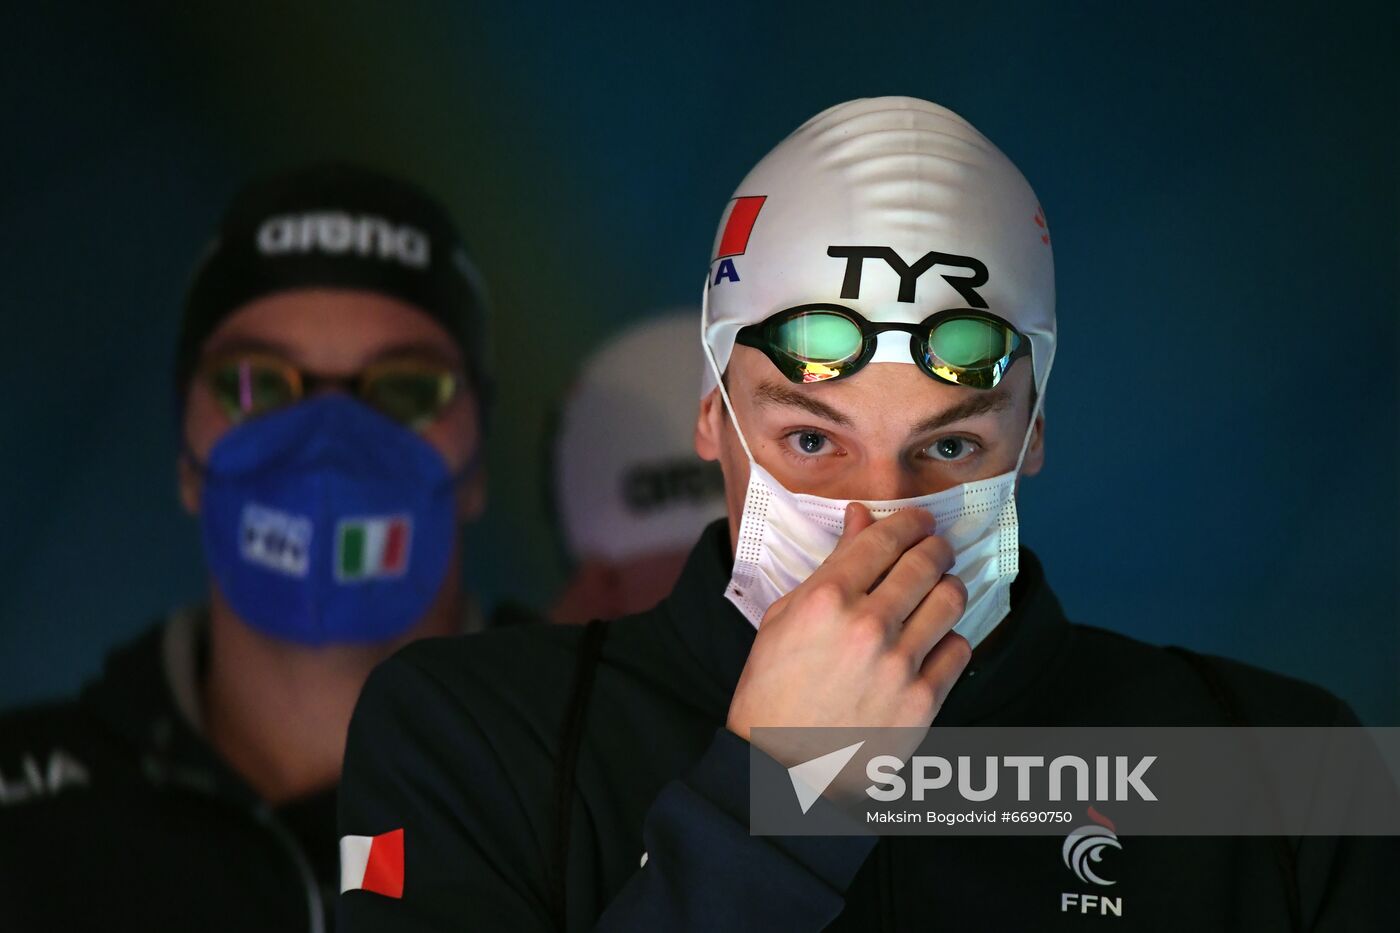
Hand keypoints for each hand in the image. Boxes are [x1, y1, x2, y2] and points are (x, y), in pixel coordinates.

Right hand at [726, 504, 969, 762]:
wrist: (781, 768)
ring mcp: (898, 665)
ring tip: (938, 594)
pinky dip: (949, 640)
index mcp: (826, 599)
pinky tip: (931, 644)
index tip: (920, 521)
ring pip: (952, 600)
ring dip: (948, 588)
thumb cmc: (774, 691)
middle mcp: (867, 626)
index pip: (886, 539)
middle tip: (935, 550)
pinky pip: (959, 649)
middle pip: (927, 563)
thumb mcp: (786, 618)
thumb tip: (861, 517)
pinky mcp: (921, 701)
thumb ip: (831, 565)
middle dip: (936, 548)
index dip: (911, 522)